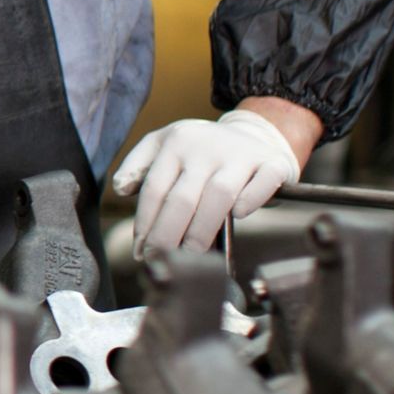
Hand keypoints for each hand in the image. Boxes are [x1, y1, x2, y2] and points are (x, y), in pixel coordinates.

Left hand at [111, 106, 307, 253]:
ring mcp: (240, 154)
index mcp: (176, 142)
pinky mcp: (272, 164)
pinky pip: (262, 183)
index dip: (145, 224)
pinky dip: (250, 200)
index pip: (154, 189)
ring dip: (202, 230)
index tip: (141, 252)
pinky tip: (238, 217)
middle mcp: (206, 147)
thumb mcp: (165, 144)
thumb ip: (138, 165)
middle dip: (167, 235)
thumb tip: (120, 190)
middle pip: (182, 198)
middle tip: (162, 260)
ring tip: (191, 254)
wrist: (255, 133)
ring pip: (218, 195)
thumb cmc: (202, 150)